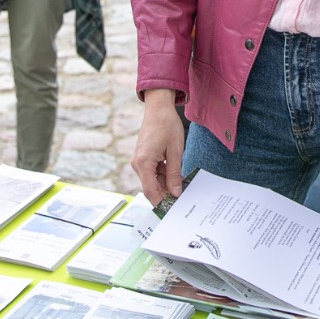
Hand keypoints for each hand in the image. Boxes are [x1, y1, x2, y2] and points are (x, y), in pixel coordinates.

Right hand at [131, 89, 185, 204]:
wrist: (158, 108)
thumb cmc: (166, 125)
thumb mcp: (175, 151)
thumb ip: (174, 173)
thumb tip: (175, 192)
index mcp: (143, 162)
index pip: (150, 191)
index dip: (161, 202)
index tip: (172, 210)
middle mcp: (137, 163)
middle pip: (151, 188)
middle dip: (165, 194)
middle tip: (181, 200)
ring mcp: (139, 161)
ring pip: (152, 181)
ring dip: (165, 184)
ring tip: (181, 186)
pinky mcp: (143, 158)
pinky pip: (152, 173)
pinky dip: (163, 176)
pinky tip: (175, 175)